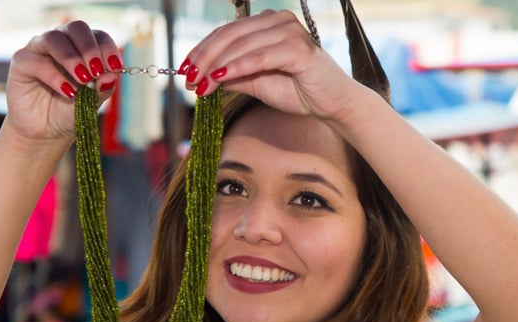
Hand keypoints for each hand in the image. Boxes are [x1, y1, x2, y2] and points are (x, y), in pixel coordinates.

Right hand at [5, 21, 122, 143]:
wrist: (45, 131)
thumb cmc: (69, 112)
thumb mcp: (90, 103)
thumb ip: (101, 89)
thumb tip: (113, 76)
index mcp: (82, 48)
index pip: (97, 36)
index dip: (107, 48)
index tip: (115, 66)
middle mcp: (62, 43)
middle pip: (76, 29)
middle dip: (89, 48)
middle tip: (97, 69)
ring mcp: (40, 50)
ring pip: (54, 39)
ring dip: (71, 58)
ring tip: (83, 79)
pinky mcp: (22, 62)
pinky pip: (36, 62)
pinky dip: (54, 76)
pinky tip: (67, 92)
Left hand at [181, 11, 361, 123]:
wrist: (333, 104)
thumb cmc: (299, 91)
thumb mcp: (256, 82)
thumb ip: (233, 76)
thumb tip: (204, 76)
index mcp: (267, 23)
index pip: (226, 32)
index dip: (202, 50)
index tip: (184, 70)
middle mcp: (278, 21)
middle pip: (230, 35)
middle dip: (204, 58)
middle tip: (188, 78)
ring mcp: (289, 32)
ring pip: (241, 45)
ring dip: (216, 65)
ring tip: (200, 84)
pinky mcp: (298, 50)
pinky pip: (260, 57)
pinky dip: (238, 67)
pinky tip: (220, 78)